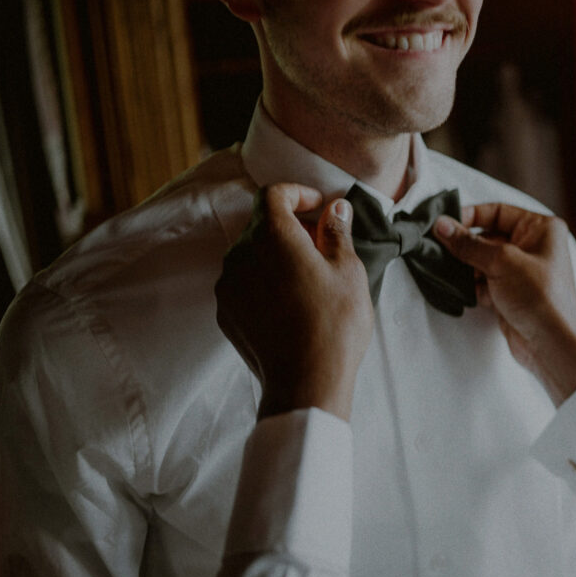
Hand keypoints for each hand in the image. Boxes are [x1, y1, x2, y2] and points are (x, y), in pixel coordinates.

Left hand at [215, 184, 373, 420]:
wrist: (306, 382)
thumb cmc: (334, 324)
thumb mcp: (348, 271)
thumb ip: (337, 233)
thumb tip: (336, 209)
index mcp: (273, 236)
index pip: (274, 194)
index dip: (298, 194)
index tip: (320, 206)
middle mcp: (242, 254)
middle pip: (262, 225)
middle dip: (291, 227)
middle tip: (322, 246)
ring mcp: (229, 285)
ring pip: (251, 255)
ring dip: (276, 256)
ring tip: (308, 278)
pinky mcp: (226, 313)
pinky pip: (244, 284)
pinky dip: (264, 282)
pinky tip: (291, 304)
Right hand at [434, 204, 575, 405]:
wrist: (552, 344)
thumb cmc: (540, 297)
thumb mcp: (501, 262)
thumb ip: (468, 244)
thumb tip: (442, 225)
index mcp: (541, 229)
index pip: (498, 211)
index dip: (471, 215)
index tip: (445, 223)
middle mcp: (533, 247)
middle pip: (488, 237)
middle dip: (464, 244)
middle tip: (437, 247)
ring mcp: (521, 272)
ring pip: (482, 261)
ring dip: (463, 266)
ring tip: (442, 267)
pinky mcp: (510, 294)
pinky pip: (483, 282)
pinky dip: (469, 285)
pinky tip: (455, 287)